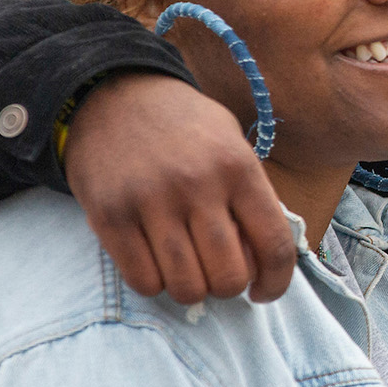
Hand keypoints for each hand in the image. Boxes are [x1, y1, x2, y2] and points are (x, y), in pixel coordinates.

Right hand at [63, 72, 297, 303]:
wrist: (112, 95)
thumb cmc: (182, 126)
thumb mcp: (231, 142)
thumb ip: (250, 196)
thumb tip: (263, 258)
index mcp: (238, 166)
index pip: (275, 244)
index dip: (276, 282)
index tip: (264, 291)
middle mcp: (198, 185)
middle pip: (229, 276)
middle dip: (229, 288)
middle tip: (218, 274)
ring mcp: (151, 202)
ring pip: (186, 287)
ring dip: (191, 290)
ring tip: (187, 269)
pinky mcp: (110, 217)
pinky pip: (143, 281)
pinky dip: (154, 284)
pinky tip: (157, 264)